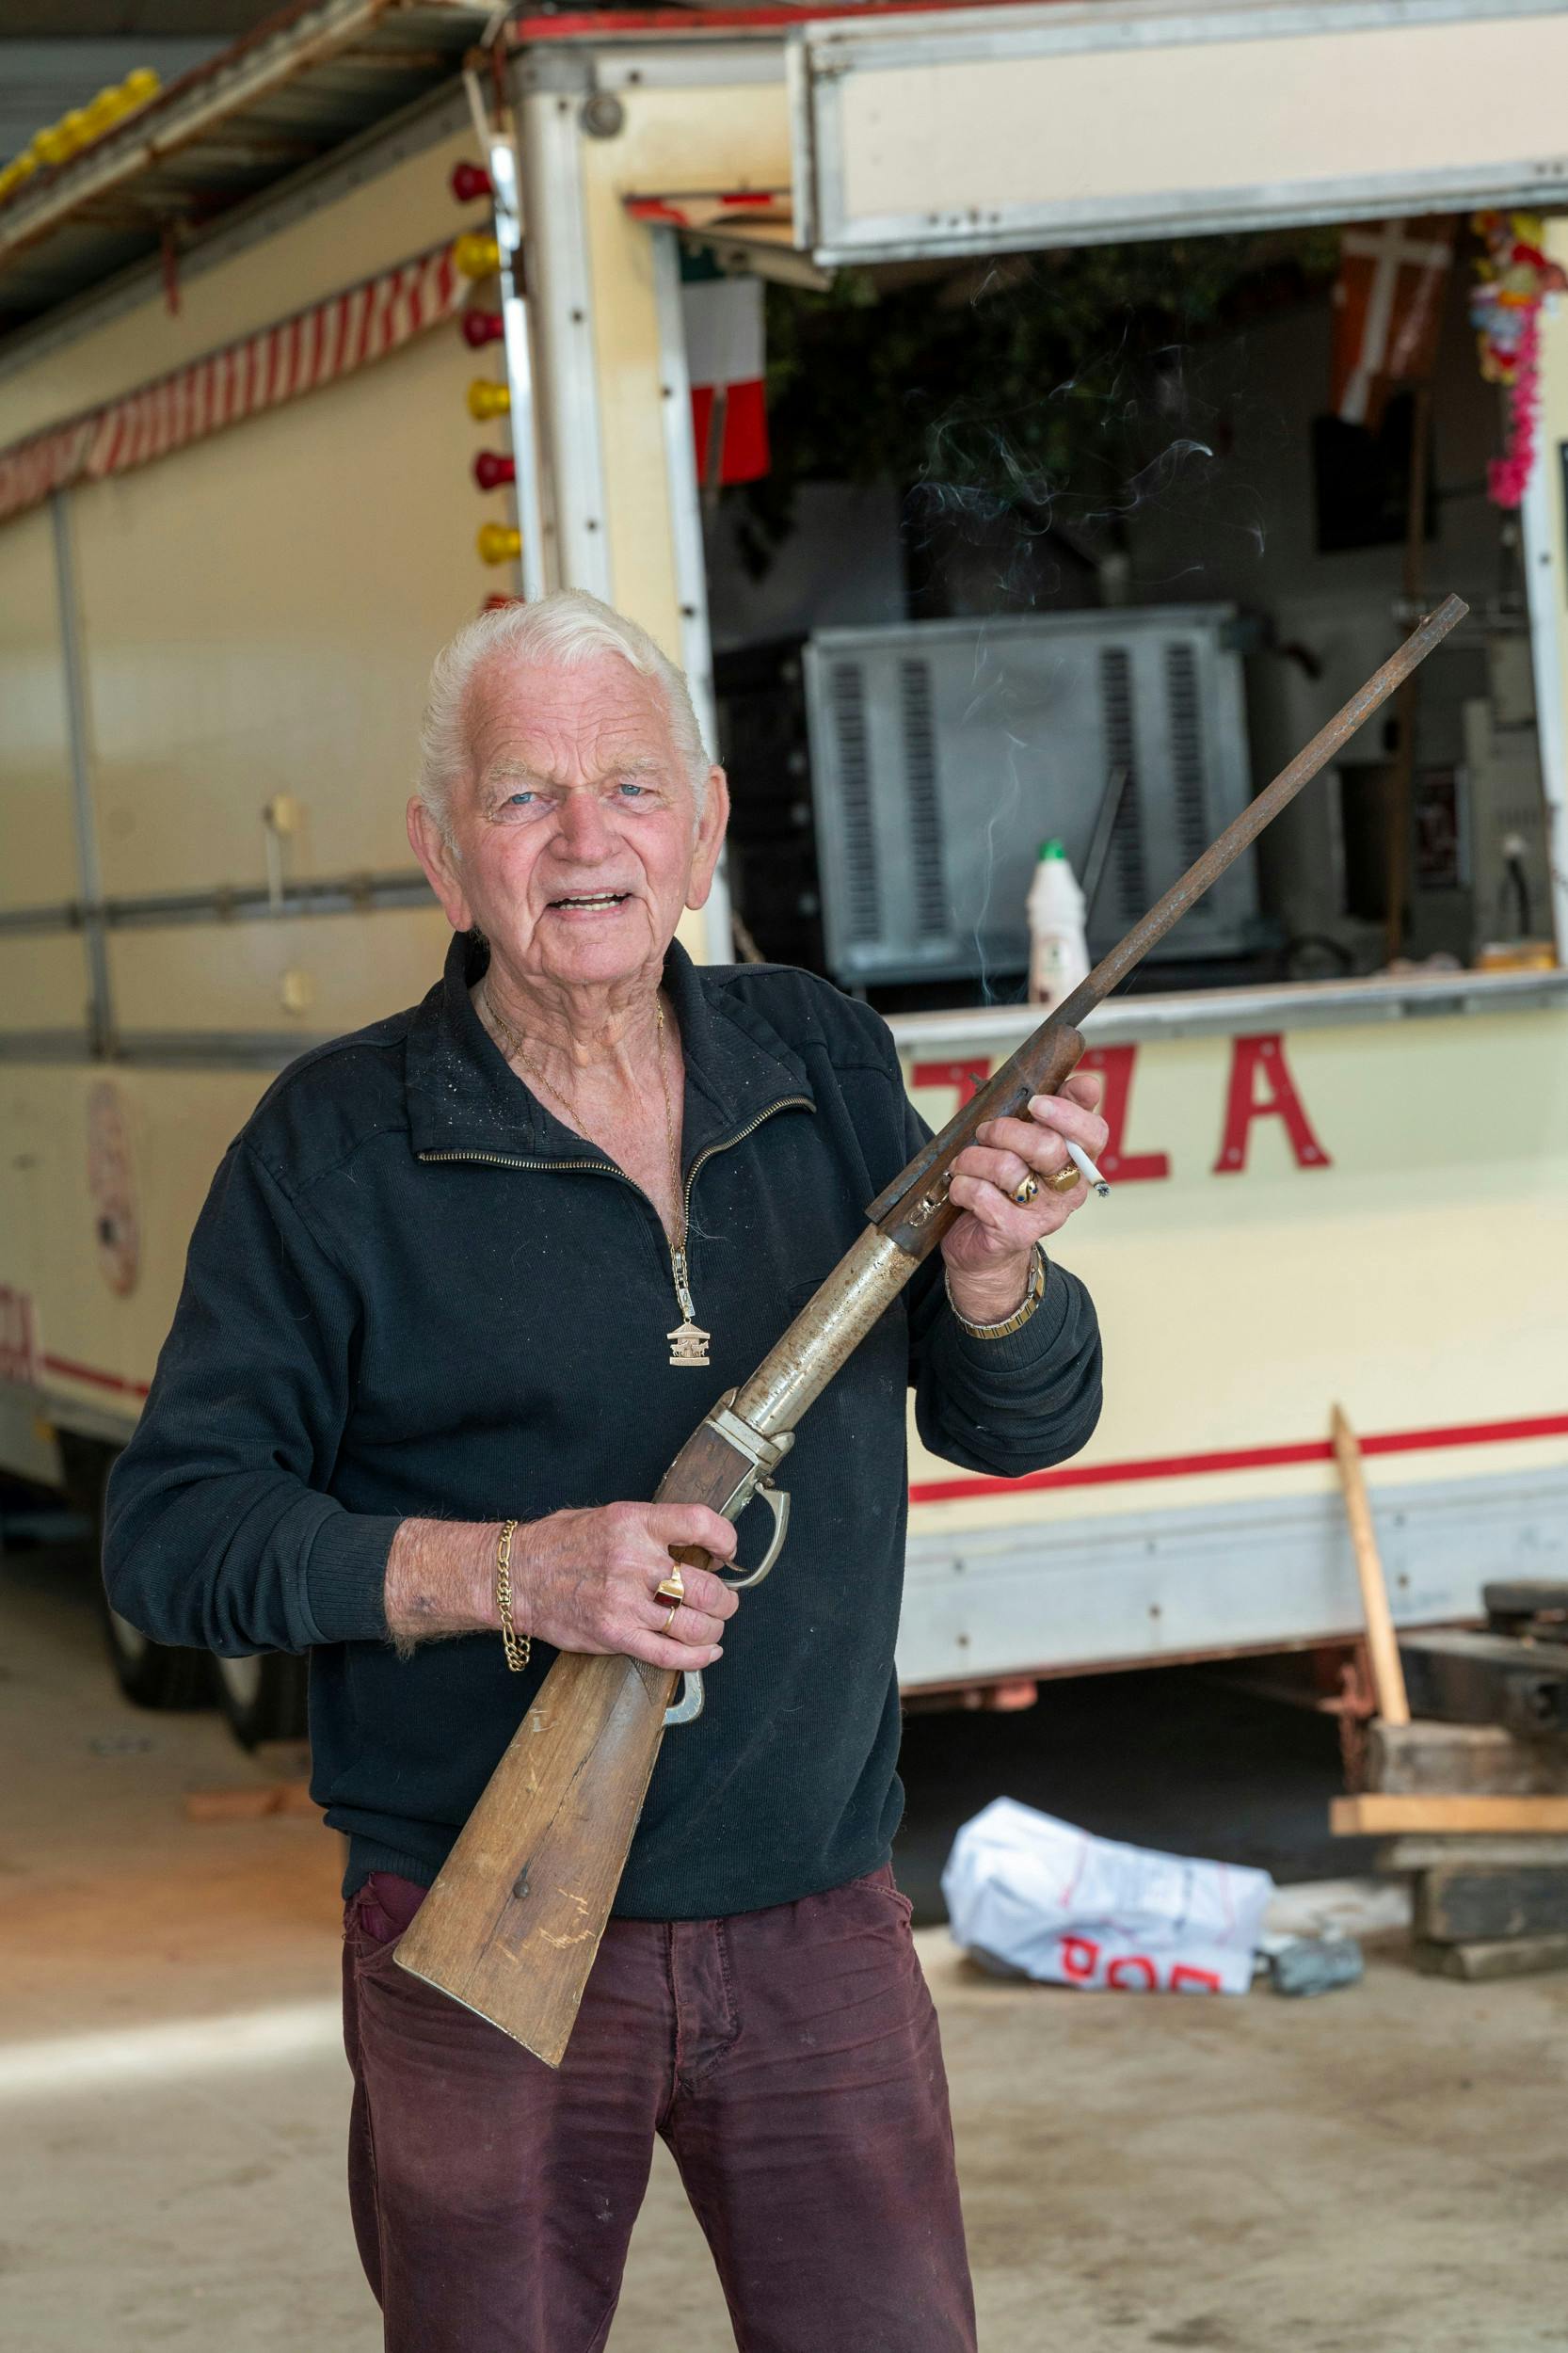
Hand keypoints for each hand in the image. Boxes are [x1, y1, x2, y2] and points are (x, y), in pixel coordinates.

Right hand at [513, 1501, 738, 1671]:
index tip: (727, 1552)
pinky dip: (696, 1658)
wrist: (516, 1577)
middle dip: (725, 1599)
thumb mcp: (608, 1516)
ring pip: (694, 1625)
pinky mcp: (614, 1635)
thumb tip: (696, 1543)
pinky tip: (706, 1653)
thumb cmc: (560, 1544)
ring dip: (713, 1629)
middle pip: (705, 1587)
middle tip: (724, 1601)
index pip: (699, 1523)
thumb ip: (651, 1528)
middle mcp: (633, 1562)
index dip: (725, 1539)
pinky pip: (668, 1654)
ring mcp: (624, 1602)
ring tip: (711, 1626)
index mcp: (634, 1523)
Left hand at [941, 1070, 1107, 1324]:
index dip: (1067, 1114)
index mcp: (1078, 1162)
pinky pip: (983, 1196)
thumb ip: (1051, 1111)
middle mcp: (1069, 1190)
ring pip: (1009, 1170)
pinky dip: (963, 1185)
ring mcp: (1044, 1215)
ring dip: (975, 1158)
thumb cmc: (1004, 1185)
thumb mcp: (1027, 1143)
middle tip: (985, 1132)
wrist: (985, 1247)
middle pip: (1048, 1147)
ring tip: (965, 1162)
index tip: (1036, 1102)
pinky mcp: (1015, 1233)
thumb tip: (1084, 1083)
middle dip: (1006, 1131)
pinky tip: (960, 1188)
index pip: (1093, 1133)